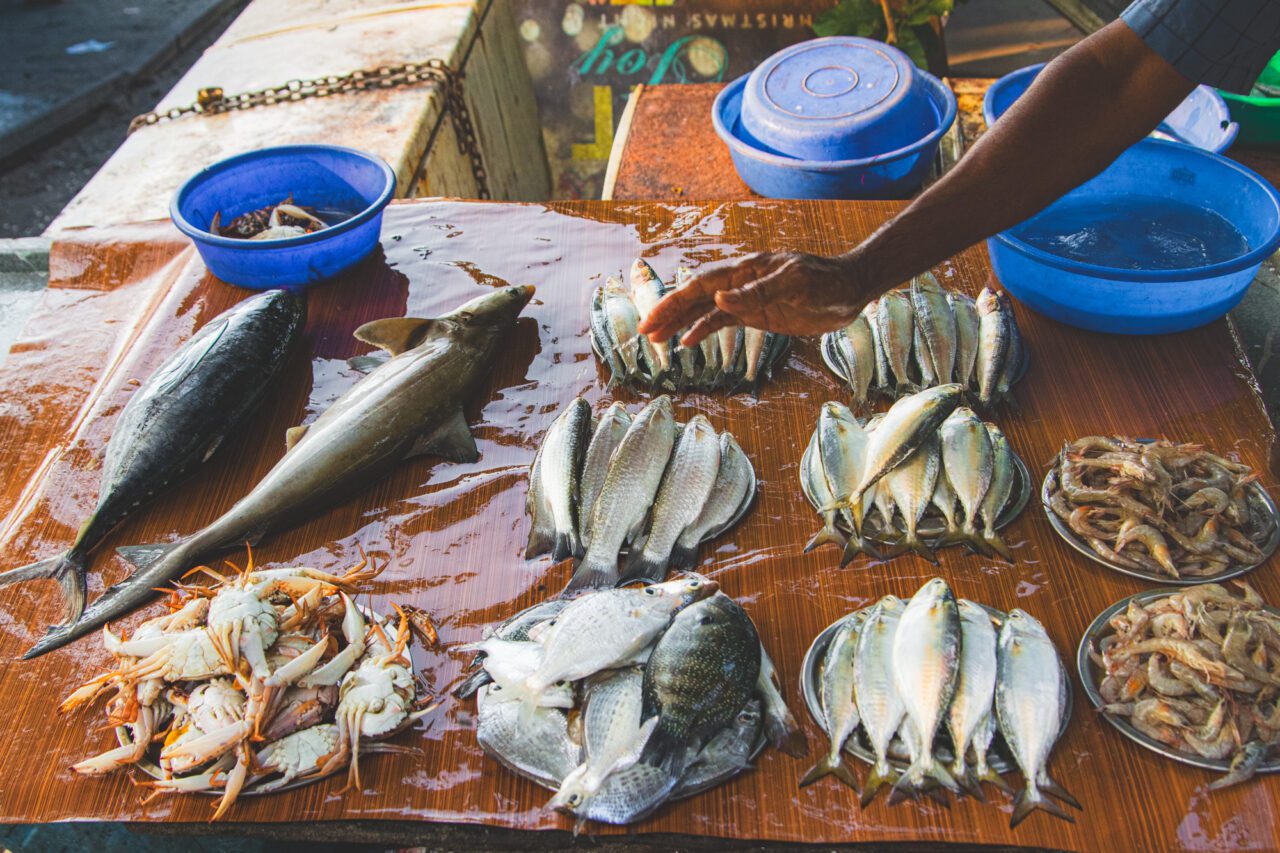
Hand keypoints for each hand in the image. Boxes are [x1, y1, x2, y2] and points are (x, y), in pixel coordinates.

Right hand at [638, 251, 871, 345]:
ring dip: (681, 323)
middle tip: (644, 331)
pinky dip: (704, 331)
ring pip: (705, 310)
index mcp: (746, 270)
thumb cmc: (827, 282)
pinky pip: (723, 322)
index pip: (701, 285)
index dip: (675, 301)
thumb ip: (757, 292)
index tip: (655, 317)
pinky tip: (689, 343)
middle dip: (668, 313)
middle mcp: (741, 283)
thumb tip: (718, 300)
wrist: (851, 289)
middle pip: (695, 297)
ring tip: (656, 339)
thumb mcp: (795, 284)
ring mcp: (748, 299)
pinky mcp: (758, 314)